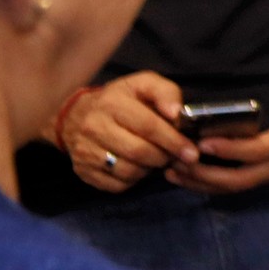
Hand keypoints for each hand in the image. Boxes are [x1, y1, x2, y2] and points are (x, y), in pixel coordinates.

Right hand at [61, 72, 195, 191]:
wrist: (77, 115)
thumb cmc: (120, 99)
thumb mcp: (143, 84)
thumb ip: (166, 92)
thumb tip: (176, 113)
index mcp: (112, 104)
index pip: (148, 126)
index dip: (173, 141)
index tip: (191, 152)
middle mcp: (94, 127)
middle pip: (139, 152)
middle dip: (164, 157)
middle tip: (175, 155)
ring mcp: (85, 151)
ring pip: (129, 171)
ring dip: (150, 169)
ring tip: (156, 158)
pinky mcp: (83, 171)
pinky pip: (117, 185)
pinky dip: (134, 179)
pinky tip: (137, 166)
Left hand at [172, 56, 268, 194]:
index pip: (258, 151)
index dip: (232, 149)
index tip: (204, 143)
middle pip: (239, 179)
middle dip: (205, 174)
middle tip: (177, 161)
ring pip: (232, 187)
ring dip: (201, 182)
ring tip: (171, 171)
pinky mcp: (261, 178)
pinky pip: (231, 187)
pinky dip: (206, 185)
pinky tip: (184, 177)